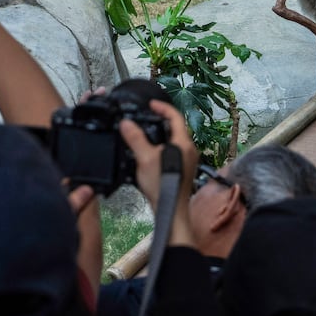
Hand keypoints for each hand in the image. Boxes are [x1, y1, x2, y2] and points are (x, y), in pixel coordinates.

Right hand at [118, 97, 197, 246]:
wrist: (170, 211)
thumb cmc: (161, 185)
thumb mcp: (144, 158)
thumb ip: (135, 138)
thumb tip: (126, 123)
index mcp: (183, 143)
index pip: (175, 116)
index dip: (162, 107)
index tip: (150, 104)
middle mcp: (189, 150)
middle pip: (176, 127)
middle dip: (160, 119)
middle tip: (145, 116)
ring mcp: (188, 160)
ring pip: (174, 139)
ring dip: (160, 133)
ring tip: (144, 131)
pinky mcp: (183, 169)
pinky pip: (173, 150)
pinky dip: (162, 145)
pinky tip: (149, 151)